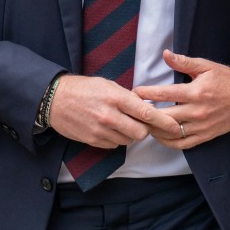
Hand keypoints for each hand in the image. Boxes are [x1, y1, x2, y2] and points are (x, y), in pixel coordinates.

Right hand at [48, 74, 182, 146]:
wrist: (54, 99)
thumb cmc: (83, 88)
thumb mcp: (107, 85)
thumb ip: (127, 97)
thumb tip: (146, 107)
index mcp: (115, 98)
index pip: (146, 112)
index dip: (163, 121)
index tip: (175, 126)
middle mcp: (109, 116)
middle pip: (140, 133)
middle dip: (145, 129)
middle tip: (142, 122)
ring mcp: (100, 130)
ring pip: (128, 140)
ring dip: (130, 134)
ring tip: (122, 122)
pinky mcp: (93, 140)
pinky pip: (115, 145)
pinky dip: (117, 139)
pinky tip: (110, 128)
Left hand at [134, 50, 229, 148]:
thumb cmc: (225, 79)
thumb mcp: (206, 66)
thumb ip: (184, 61)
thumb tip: (165, 54)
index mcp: (197, 92)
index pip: (165, 94)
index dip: (147, 93)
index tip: (135, 92)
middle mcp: (198, 111)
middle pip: (165, 117)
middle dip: (146, 113)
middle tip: (133, 110)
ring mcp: (202, 126)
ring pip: (172, 133)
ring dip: (154, 129)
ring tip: (142, 123)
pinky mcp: (205, 136)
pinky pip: (183, 144)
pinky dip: (168, 141)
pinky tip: (158, 135)